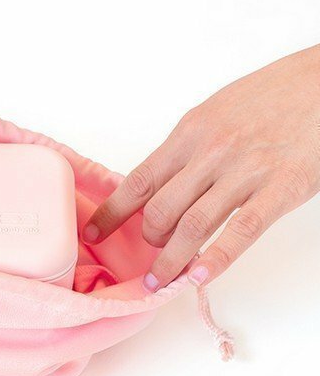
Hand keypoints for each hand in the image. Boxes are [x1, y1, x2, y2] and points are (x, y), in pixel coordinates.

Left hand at [82, 45, 319, 289]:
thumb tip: (162, 182)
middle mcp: (210, 152)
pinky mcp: (281, 188)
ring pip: (192, 226)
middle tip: (148, 256)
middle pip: (160, 209)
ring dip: (171, 260)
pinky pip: (241, 231)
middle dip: (147, 240)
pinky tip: (199, 277)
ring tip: (162, 281)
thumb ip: (190, 147)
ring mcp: (245, 171)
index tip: (94, 233)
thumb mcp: (218, 111)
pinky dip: (216, 259)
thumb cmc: (274, 94)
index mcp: (191, 132)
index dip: (113, 213)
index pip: (139, 180)